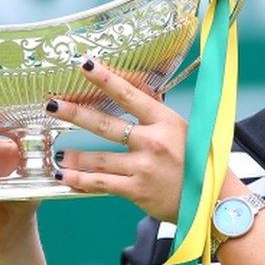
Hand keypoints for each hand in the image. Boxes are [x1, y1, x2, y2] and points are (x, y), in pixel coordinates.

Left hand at [46, 59, 186, 221]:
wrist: (212, 200)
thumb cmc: (197, 160)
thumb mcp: (181, 128)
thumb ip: (155, 109)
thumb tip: (131, 82)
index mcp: (166, 121)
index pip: (131, 95)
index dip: (107, 79)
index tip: (86, 64)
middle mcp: (154, 142)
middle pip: (106, 125)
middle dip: (75, 113)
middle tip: (52, 105)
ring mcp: (144, 167)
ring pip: (98, 158)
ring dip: (74, 155)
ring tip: (58, 153)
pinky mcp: (137, 190)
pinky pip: (101, 183)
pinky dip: (80, 179)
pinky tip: (65, 176)